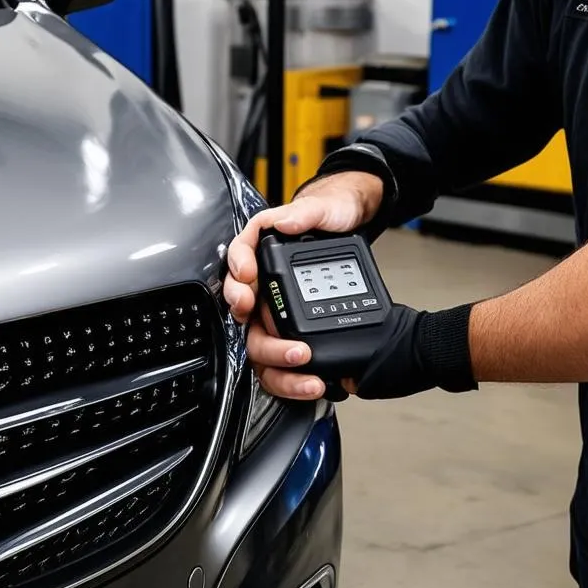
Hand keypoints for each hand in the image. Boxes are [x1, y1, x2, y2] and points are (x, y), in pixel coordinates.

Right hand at [224, 171, 384, 399]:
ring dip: (277, 361)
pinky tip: (310, 379)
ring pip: (259, 345)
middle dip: (262, 334)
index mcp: (260, 252)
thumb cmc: (329, 217)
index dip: (237, 274)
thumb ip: (304, 212)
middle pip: (244, 315)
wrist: (351, 230)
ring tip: (303, 364)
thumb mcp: (321, 208)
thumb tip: (283, 222)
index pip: (236, 262)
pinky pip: (279, 361)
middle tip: (283, 340)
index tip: (248, 279)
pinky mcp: (289, 331)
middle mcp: (261, 285)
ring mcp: (273, 311)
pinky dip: (291, 375)